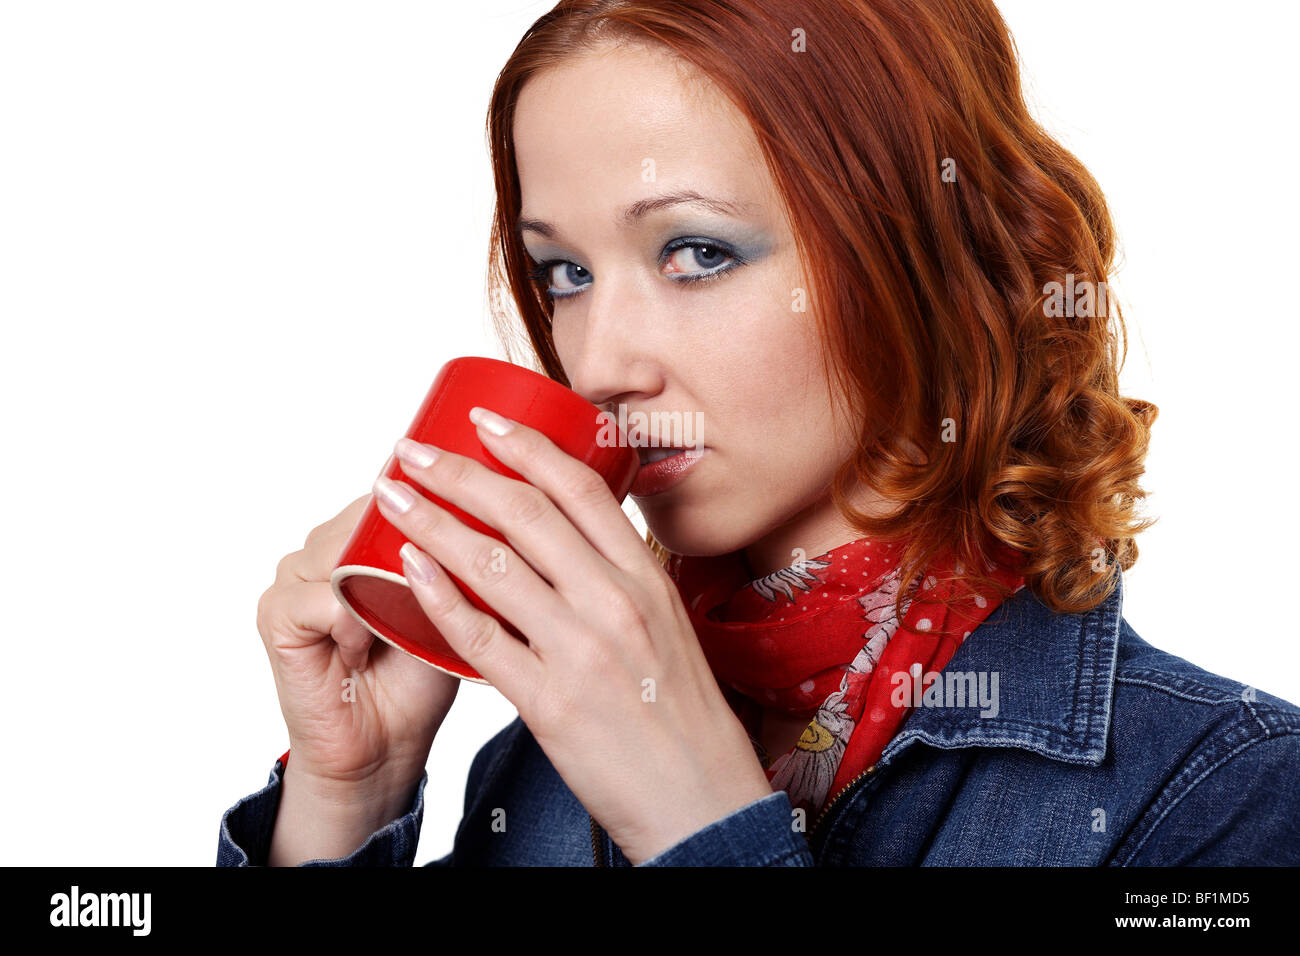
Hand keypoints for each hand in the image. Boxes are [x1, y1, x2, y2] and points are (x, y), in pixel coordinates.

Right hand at [256, 493, 459, 797]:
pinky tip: (363, 651)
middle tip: (424, 599)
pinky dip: (352, 624)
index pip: (397, 491)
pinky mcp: (276, 611)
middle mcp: (325, 542)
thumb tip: (485, 508)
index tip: (469, 526)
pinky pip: (320, 596)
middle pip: (369, 515)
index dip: (434, 507)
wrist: (385, 743)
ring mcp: (294, 574)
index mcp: (364, 531)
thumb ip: (452, 552)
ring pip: (345, 551)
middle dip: (409, 551)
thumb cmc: (420, 672)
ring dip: (380, 592)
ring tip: (392, 631)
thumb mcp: (452, 601)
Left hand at [371, 406, 772, 863]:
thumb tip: (566, 544)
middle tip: (411, 451)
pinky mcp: (550, 701)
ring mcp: (581, 650)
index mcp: (646, 577)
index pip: (581, 488)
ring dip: (431, 521)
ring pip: (491, 564)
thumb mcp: (667, 627)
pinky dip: (437, 597)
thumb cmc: (682, 715)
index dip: (525, 445)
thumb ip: (619, 582)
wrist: (703, 799)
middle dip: (458, 472)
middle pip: (525, 513)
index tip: (481, 420)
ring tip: (392, 498)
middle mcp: (616, 602)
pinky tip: (407, 568)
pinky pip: (479, 637)